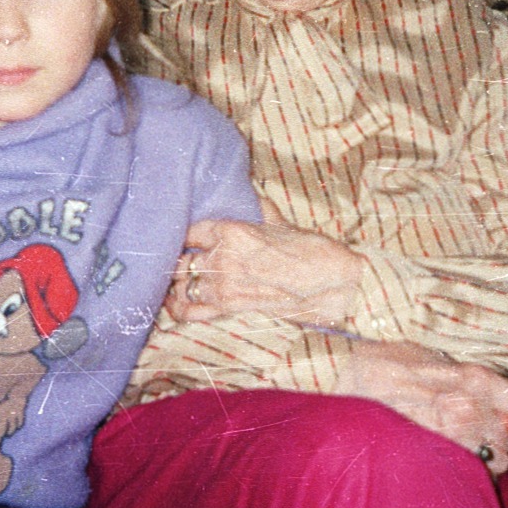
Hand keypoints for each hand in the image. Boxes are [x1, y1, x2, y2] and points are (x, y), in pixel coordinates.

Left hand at [166, 219, 363, 328]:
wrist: (333, 285)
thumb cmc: (312, 252)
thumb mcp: (283, 224)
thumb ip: (260, 211)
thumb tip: (252, 196)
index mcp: (233, 231)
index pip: (190, 230)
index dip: (186, 234)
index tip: (188, 237)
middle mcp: (223, 258)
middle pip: (180, 258)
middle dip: (177, 260)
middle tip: (180, 260)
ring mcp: (224, 286)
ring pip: (180, 285)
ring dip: (176, 283)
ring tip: (176, 282)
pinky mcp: (229, 309)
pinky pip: (189, 311)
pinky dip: (177, 308)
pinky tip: (174, 304)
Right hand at [336, 340, 507, 476]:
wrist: (345, 375)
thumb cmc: (386, 363)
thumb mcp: (434, 359)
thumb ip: (469, 381)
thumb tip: (499, 401)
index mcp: (474, 377)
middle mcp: (469, 405)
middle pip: (507, 440)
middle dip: (495, 442)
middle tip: (472, 439)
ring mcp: (450, 432)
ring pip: (490, 462)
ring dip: (479, 461)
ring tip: (453, 450)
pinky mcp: (432, 452)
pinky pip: (465, 474)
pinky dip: (462, 473)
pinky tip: (441, 461)